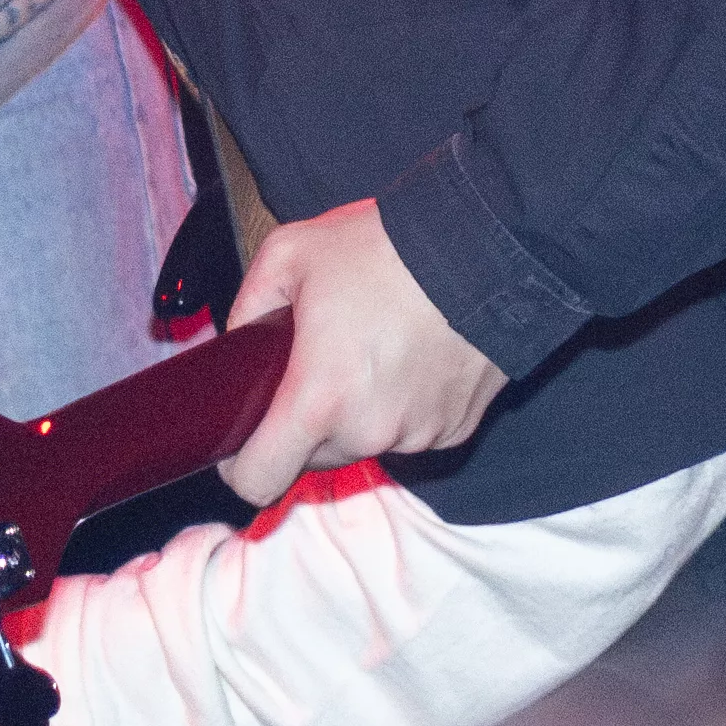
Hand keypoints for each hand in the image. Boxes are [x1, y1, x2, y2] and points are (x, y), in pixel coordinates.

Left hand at [217, 199, 506, 505]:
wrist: (486, 245)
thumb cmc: (386, 247)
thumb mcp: (289, 253)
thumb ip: (248, 306)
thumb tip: (240, 342)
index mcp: (318, 398)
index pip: (259, 480)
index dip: (239, 467)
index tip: (241, 444)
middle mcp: (368, 431)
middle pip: (313, 458)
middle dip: (305, 422)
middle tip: (318, 364)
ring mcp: (417, 435)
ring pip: (363, 443)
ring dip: (357, 413)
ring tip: (372, 349)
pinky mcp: (454, 430)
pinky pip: (410, 432)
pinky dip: (403, 407)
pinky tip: (411, 357)